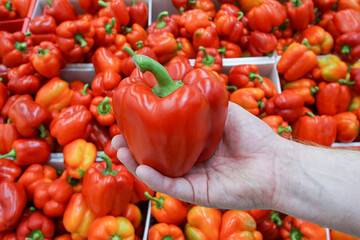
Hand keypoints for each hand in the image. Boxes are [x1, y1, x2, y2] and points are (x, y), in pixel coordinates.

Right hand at [112, 102, 284, 209]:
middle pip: (156, 157)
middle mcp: (191, 163)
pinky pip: (171, 187)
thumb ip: (202, 102)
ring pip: (158, 173)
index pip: (165, 139)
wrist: (275, 164)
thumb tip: (180, 82)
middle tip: (116, 140)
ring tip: (119, 151)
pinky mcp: (197, 194)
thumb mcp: (224, 112)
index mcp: (196, 145)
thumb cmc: (255, 137)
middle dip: (133, 149)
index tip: (130, 119)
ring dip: (136, 163)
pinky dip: (154, 179)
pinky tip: (139, 167)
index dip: (146, 131)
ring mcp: (192, 180)